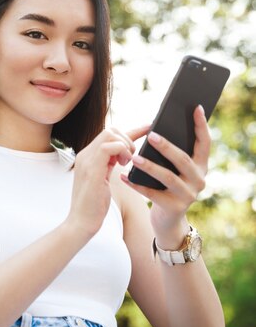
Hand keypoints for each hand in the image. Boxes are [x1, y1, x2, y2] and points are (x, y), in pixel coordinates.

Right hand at [68, 125, 148, 236]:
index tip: (148, 129)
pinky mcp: (91, 168)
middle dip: (128, 139)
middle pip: (110, 130)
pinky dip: (122, 151)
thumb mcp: (102, 179)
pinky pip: (110, 147)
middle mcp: (85, 155)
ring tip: (129, 162)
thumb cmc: (93, 206)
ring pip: (109, 134)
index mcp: (88, 157)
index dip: (131, 131)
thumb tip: (123, 155)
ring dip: (126, 145)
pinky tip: (125, 164)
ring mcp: (86, 160)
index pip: (109, 135)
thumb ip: (108, 165)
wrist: (81, 222)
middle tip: (133, 158)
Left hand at [121, 106, 209, 241]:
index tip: (196, 108)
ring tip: (133, 157)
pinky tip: (123, 176)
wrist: (167, 219)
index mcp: (201, 166)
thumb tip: (154, 128)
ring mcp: (189, 195)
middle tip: (152, 135)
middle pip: (183, 159)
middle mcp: (199, 179)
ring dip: (149, 166)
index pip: (204, 142)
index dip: (201, 125)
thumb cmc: (166, 187)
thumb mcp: (173, 169)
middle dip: (167, 146)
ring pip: (167, 177)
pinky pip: (152, 193)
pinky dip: (136, 184)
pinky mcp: (175, 207)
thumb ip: (170, 153)